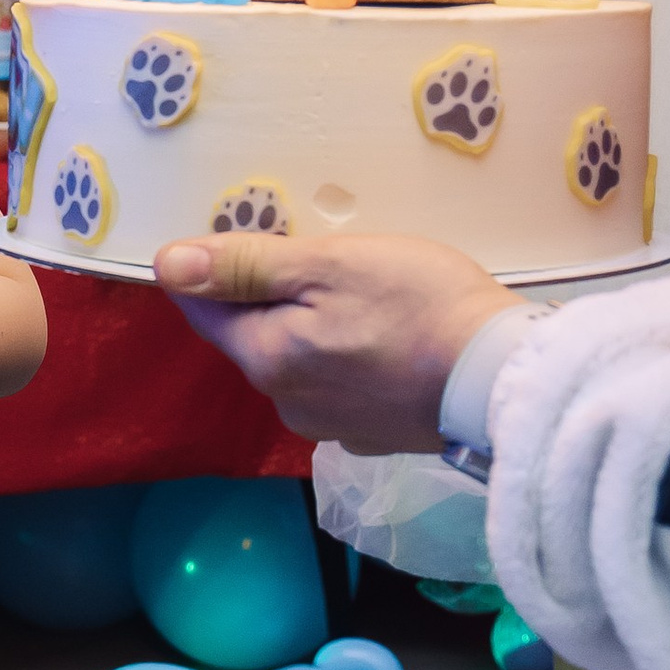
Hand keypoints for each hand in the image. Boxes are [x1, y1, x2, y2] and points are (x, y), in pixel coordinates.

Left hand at [154, 230, 513, 452]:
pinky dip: (348, 356)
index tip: (251, 235)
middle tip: (321, 259)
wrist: (503, 377)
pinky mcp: (373, 434)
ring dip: (313, 327)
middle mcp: (286, 403)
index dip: (216, 268)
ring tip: (359, 295)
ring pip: (298, 361)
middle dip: (273, 297)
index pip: (206, 310)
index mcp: (265, 360)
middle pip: (255, 336)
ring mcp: (330, 425)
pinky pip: (339, 384)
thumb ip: (246, 267)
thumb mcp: (327, 266)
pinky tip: (384, 336)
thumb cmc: (417, 305)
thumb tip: (166, 264)